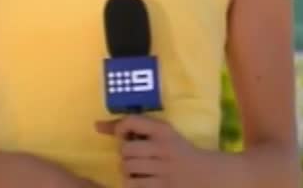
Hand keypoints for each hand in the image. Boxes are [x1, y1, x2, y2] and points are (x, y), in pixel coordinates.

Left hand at [94, 115, 211, 187]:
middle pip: (125, 150)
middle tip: (134, 158)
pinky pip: (133, 186)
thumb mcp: (161, 134)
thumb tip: (96, 125)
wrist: (206, 175)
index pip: (132, 121)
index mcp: (164, 131)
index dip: (120, 129)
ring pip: (127, 169)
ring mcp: (164, 170)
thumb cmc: (176, 151)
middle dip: (125, 156)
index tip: (125, 137)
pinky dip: (132, 184)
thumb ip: (131, 127)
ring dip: (128, 172)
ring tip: (138, 171)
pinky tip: (141, 182)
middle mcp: (163, 148)